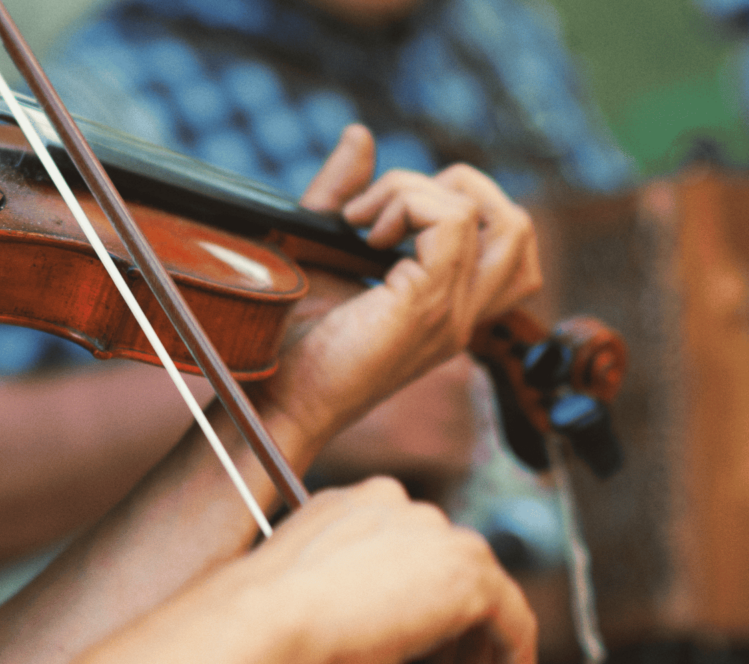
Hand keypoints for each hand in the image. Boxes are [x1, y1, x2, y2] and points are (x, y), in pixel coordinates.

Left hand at [253, 125, 540, 455]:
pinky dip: (406, 201)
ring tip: (368, 221)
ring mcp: (453, 314)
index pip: (502, 240)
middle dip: (455, 187)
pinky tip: (362, 230)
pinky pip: (453, 221)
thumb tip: (361, 134)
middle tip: (379, 211)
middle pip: (520, 228)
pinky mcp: (428, 307)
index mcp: (446, 306)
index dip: (443, 201)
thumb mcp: (316, 249)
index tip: (365, 219)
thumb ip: (341, 194)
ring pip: (503, 218)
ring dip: (426, 191)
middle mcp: (461, 313)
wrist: (272, 398)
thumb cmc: (286, 339)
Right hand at [254, 478, 535, 663]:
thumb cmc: (274, 639)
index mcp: (351, 512)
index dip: (426, 631)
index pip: (409, 568)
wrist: (264, 630)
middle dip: (457, 656)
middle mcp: (393, 507)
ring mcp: (432, 530)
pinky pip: (512, 623)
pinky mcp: (466, 567)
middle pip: (450, 584)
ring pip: (482, 604)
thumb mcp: (333, 637)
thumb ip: (387, 653)